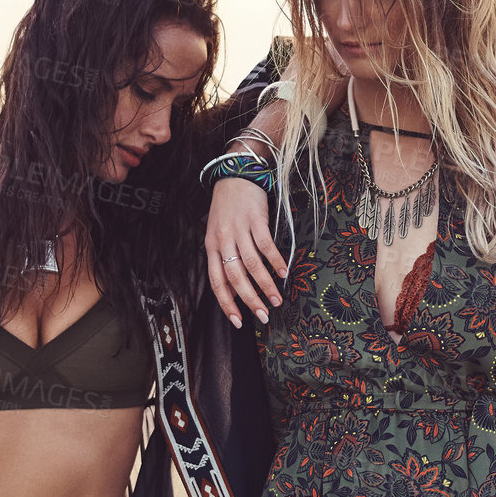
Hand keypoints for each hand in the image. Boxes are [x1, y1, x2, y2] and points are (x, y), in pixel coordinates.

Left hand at [205, 178, 281, 326]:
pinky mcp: (256, 219)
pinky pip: (266, 246)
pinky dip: (276, 261)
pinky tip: (284, 273)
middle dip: (250, 300)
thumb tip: (234, 288)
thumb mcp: (218, 233)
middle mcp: (223, 240)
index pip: (217, 282)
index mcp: (211, 247)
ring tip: (276, 299)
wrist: (235, 176)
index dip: (227, 304)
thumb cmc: (227, 208)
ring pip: (252, 265)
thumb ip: (224, 258)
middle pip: (235, 277)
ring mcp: (239, 230)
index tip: (238, 321)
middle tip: (263, 315)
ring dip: (266, 285)